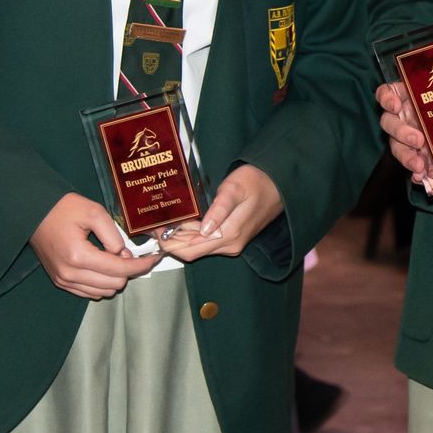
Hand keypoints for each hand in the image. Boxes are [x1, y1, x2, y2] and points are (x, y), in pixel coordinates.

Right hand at [30, 192, 159, 298]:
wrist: (34, 213)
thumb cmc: (63, 209)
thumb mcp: (94, 212)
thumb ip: (114, 236)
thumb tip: (124, 256)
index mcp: (78, 256)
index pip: (118, 269)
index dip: (140, 265)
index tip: (154, 258)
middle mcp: (70, 274)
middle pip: (114, 284)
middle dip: (128, 270)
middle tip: (131, 253)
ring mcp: (64, 281)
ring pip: (103, 292)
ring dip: (115, 278)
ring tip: (114, 258)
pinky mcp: (61, 282)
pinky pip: (90, 292)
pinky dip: (102, 282)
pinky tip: (103, 266)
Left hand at [155, 164, 283, 261]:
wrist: (279, 183)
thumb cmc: (256, 181)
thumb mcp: (234, 189)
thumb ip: (219, 210)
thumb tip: (202, 230)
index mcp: (229, 235)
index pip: (191, 250)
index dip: (169, 244)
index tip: (154, 231)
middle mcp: (230, 245)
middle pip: (192, 252)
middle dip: (171, 242)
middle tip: (154, 226)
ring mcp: (233, 243)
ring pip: (198, 248)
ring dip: (180, 238)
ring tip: (164, 223)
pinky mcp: (233, 237)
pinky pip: (206, 242)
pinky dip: (191, 235)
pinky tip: (183, 222)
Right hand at [378, 72, 432, 191]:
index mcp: (411, 96)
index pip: (387, 92)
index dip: (386, 97)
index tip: (395, 104)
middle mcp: (404, 117)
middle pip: (389, 122)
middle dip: (400, 131)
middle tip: (417, 139)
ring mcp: (406, 138)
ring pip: (396, 146)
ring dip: (406, 156)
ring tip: (421, 165)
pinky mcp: (414, 156)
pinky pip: (409, 164)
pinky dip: (415, 172)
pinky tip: (423, 178)